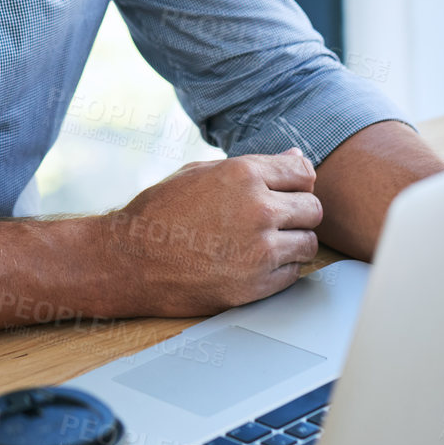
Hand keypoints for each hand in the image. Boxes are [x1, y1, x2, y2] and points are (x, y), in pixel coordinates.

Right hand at [97, 149, 322, 317]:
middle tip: (274, 220)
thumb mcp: (201, 173)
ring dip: (293, 243)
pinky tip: (255, 263)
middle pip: (313, 209)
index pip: (303, 173)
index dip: (296, 183)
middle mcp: (258, 208)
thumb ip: (254, 166)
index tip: (285, 193)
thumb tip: (297, 160)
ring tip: (263, 243)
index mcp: (243, 173)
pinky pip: (294, 273)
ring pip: (309, 243)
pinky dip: (282, 269)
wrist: (130, 259)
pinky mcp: (257, 285)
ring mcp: (260, 249)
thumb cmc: (161, 212)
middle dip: (297, 213)